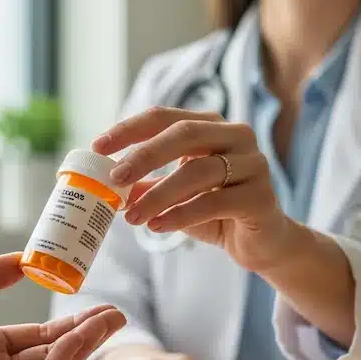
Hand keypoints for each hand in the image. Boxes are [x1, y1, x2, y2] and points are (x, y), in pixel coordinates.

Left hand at [92, 107, 294, 272]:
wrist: (262, 243)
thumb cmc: (215, 212)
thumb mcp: (174, 195)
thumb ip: (146, 184)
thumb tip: (103, 182)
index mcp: (213, 126)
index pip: (166, 117)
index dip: (130, 129)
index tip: (98, 147)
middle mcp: (237, 136)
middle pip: (185, 134)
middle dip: (145, 155)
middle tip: (115, 178)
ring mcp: (254, 164)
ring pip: (199, 171)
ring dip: (159, 194)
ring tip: (132, 216)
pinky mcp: (261, 197)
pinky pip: (215, 202)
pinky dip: (181, 215)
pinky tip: (158, 226)